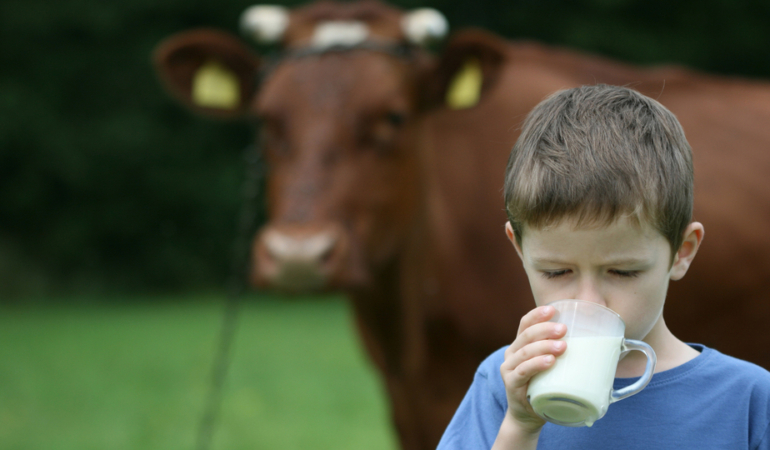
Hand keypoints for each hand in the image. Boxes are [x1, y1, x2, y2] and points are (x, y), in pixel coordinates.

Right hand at [500, 305, 567, 432]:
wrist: (528, 416)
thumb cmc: (544, 387)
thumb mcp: (551, 367)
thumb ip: (564, 354)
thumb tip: (602, 346)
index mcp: (520, 345)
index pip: (525, 324)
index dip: (537, 314)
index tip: (553, 309)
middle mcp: (511, 354)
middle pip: (526, 335)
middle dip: (546, 329)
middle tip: (564, 329)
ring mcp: (509, 369)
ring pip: (525, 352)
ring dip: (544, 346)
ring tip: (562, 346)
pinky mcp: (511, 385)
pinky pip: (523, 371)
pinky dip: (536, 364)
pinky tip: (549, 362)